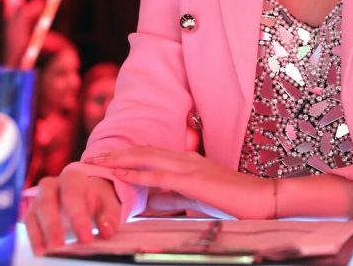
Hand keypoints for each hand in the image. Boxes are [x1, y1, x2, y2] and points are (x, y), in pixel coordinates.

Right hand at [24, 164, 120, 255]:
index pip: (73, 194)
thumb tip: (107, 231)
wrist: (84, 194)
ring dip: (40, 234)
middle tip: (59, 245)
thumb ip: (109, 216)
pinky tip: (40, 251)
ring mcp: (39, 199)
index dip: (78, 217)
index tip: (86, 238)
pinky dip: (34, 238)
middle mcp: (52, 185)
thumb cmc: (95, 199)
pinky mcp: (32, 213)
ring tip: (47, 251)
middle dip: (53, 225)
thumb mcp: (108, 204)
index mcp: (73, 178)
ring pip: (35, 213)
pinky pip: (29, 224)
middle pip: (48, 202)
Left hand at [87, 147, 274, 219]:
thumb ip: (171, 197)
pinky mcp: (192, 180)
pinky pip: (158, 175)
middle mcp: (185, 159)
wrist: (262, 200)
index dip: (125, 155)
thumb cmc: (232, 202)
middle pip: (143, 151)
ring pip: (146, 158)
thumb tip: (145, 202)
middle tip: (91, 155)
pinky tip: (120, 173)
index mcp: (187, 162)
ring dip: (119, 158)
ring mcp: (189, 167)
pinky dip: (136, 172)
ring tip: (97, 160)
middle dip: (115, 153)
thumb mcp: (194, 199)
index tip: (104, 159)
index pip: (150, 155)